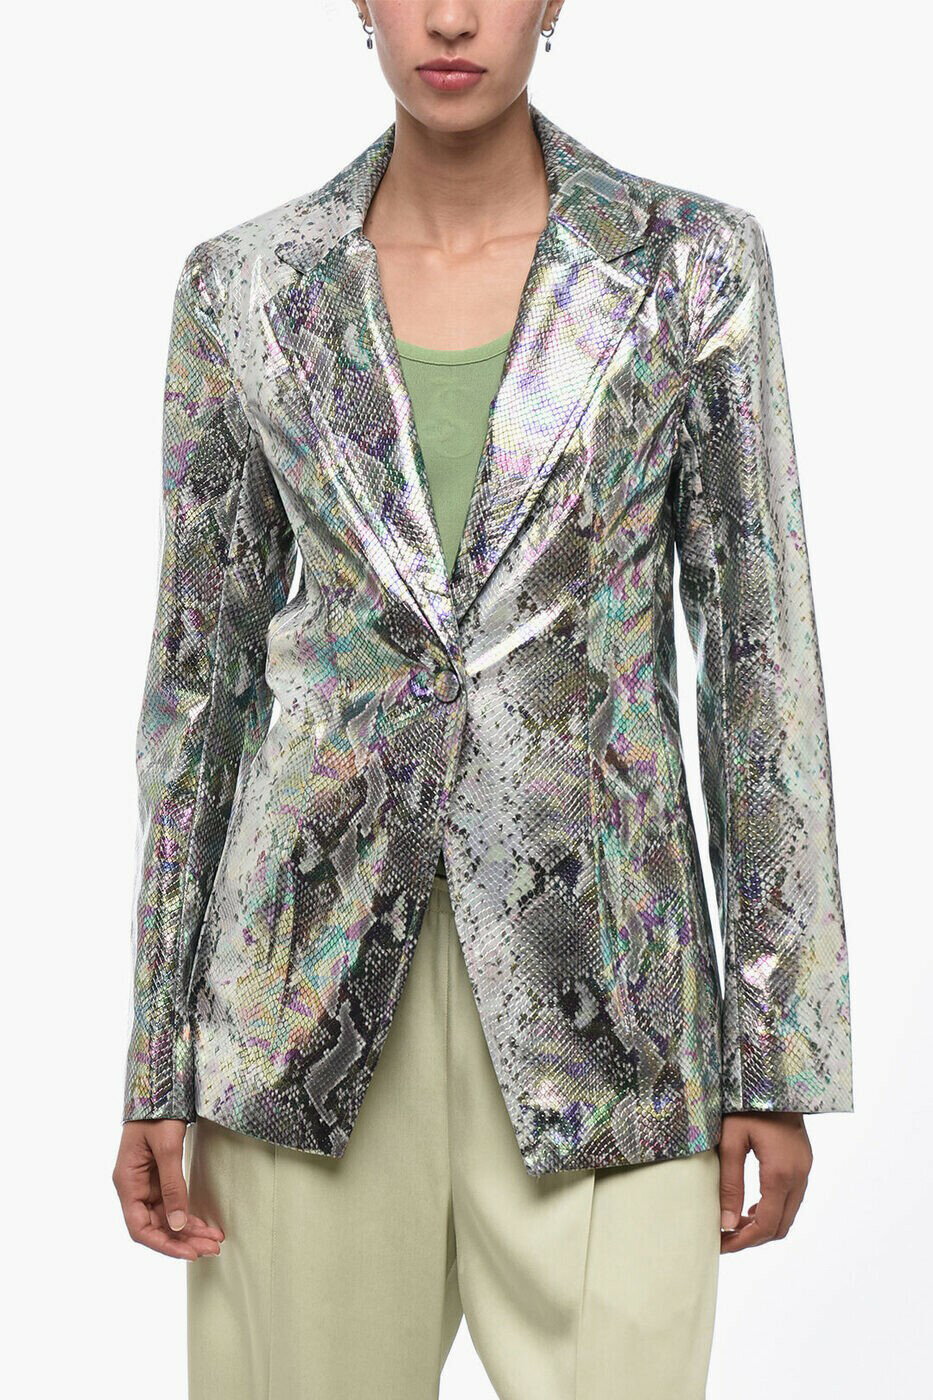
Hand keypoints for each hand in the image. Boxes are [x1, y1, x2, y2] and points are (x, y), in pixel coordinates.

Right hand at [113, 1120, 223, 1260]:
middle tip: (212, 1248)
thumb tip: (178, 1224)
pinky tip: (205, 1224)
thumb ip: (173, 1186)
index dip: (164, 1245)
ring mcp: (146, 1183)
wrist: (161, 1087)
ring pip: (166, 1218)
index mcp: (127, 1182)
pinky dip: (188, 1215)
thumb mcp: (167, 1148)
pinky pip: (172, 1204)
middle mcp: (134, 1187)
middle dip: (183, 1240)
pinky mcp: (159, 1176)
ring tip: (215, 1240)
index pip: (140, 1228)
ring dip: (189, 1231)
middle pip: (155, 1226)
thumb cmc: (158, 1113)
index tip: (189, 1253)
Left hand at [718, 1111, 811, 1253]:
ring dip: (763, 1226)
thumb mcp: (731, 1140)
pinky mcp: (803, 1164)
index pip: (766, 1225)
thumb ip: (729, 1183)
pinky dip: (773, 1211)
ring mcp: (805, 1170)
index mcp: (780, 1173)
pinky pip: (791, 1199)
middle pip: (780, 1226)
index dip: (743, 1241)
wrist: (776, 1079)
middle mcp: (799, 1176)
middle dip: (752, 1238)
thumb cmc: (747, 1104)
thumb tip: (726, 1223)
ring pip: (788, 1215)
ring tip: (733, 1225)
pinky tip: (751, 1207)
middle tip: (725, 1240)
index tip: (721, 1245)